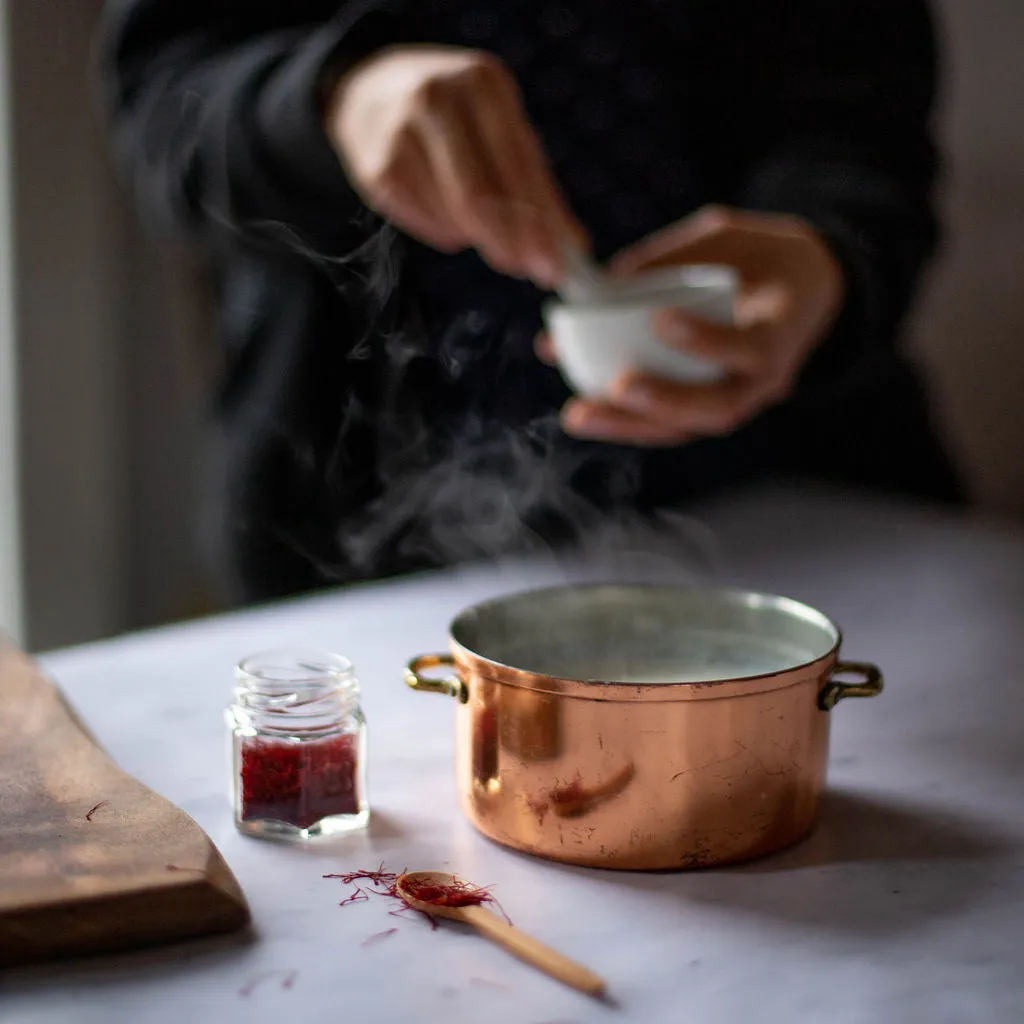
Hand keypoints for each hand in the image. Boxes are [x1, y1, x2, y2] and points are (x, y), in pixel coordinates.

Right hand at [325, 46, 584, 286]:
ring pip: (450, 216)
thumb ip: (536, 185)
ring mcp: (399, 133)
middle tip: (526, 270)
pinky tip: (446, 217)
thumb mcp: (498, 126)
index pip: (517, 164)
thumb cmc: (454, 116)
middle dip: (509, 242)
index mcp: (482, 84)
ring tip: (477, 226)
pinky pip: (422, 222)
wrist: (368, 90)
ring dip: (474, 236)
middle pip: (479, 195)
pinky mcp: (376, 168)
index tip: (555, 263)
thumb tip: (574, 246)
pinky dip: (444, 232)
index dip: (539, 222)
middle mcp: (436, 99)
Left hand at [546, 206, 843, 445]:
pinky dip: (627, 422)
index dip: (709, 340)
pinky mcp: (709, 410)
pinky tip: (588, 412)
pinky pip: (670, 426)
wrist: (799, 290)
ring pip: (689, 427)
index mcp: (781, 331)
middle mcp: (764, 380)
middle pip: (719, 407)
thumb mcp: (727, 237)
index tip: (662, 319)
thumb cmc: (759, 256)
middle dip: (664, 401)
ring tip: (580, 415)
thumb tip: (600, 283)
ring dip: (631, 424)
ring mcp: (738, 401)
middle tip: (617, 386)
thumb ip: (675, 257)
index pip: (753, 347)